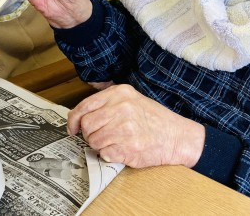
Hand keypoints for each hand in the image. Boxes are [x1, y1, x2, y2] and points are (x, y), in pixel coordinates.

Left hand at [67, 84, 205, 168]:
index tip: (72, 128)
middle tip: (99, 136)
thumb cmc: (153, 119)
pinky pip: (104, 154)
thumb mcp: (131, 99)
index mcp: (119, 93)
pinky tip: (121, 149)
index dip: (74, 119)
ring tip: (114, 142)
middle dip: (89, 134)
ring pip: (94, 141)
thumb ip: (107, 103)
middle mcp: (121, 108)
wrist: (177, 136)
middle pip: (87, 125)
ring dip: (99, 146)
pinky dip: (109, 155)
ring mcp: (124, 128)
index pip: (84, 106)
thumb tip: (80, 116)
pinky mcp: (128, 147)